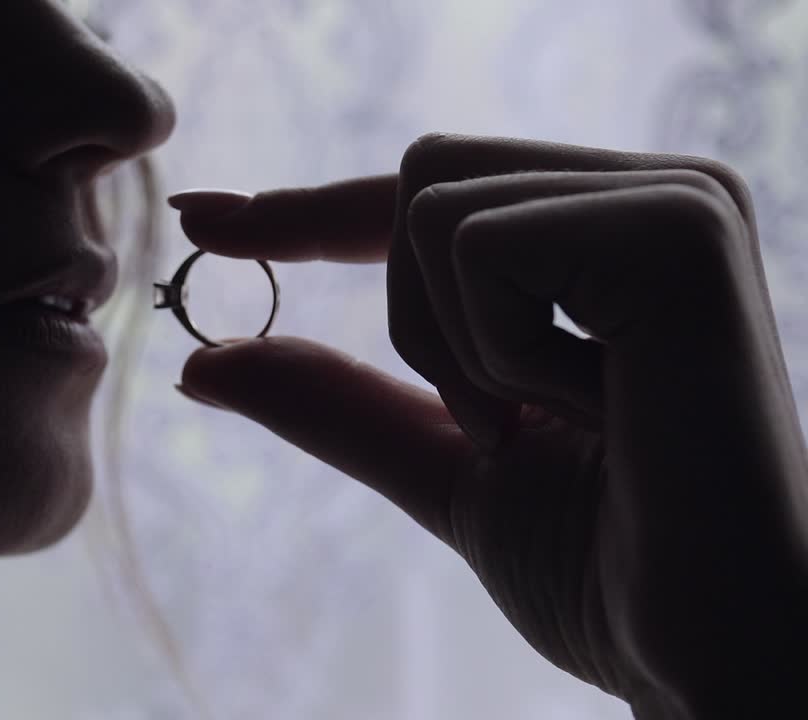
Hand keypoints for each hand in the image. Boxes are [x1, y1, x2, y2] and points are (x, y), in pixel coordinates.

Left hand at [170, 134, 807, 718]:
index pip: (424, 197)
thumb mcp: (442, 464)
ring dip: (454, 345)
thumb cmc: (603, 564)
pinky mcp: (678, 231)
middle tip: (503, 419)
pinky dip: (492, 352)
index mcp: (606, 241)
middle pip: (415, 180)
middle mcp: (650, 195)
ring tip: (557, 421)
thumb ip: (334, 401)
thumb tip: (205, 363)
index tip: (204, 218)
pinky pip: (478, 244)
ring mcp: (672, 202)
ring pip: (429, 206)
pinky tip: (597, 409)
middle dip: (412, 318)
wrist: (700, 651)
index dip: (305, 210)